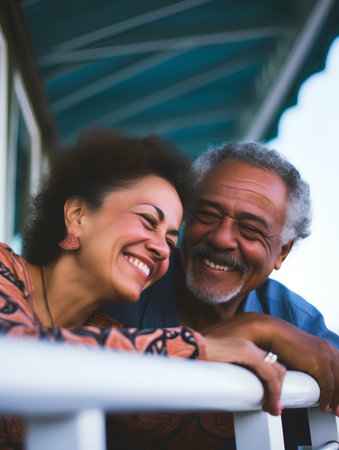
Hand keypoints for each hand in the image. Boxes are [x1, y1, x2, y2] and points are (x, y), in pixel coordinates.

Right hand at [201, 312, 338, 415]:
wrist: (188, 348)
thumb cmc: (198, 358)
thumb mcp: (220, 367)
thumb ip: (231, 372)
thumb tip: (235, 389)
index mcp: (242, 346)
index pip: (266, 364)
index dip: (271, 383)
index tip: (268, 400)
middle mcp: (248, 345)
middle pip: (275, 367)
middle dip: (277, 389)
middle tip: (273, 407)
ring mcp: (248, 347)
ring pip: (276, 371)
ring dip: (277, 392)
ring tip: (272, 408)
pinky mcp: (247, 353)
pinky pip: (269, 374)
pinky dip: (273, 390)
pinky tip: (270, 401)